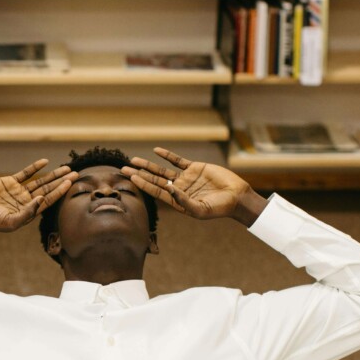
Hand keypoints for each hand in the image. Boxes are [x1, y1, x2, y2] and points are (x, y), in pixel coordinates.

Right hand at [0, 159, 77, 237]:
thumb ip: (28, 212)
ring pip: (40, 181)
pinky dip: (35, 167)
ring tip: (66, 168)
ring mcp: (18, 191)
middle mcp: (26, 201)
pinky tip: (45, 162)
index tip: (70, 183)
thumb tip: (42, 199)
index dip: (60, 191)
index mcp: (29, 212)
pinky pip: (25, 173)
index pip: (49, 200)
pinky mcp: (10, 182)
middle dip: (61, 181)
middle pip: (48, 189)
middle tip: (75, 174)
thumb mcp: (11, 221)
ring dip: (53, 174)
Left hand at [120, 148, 267, 226]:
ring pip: (162, 170)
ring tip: (134, 160)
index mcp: (176, 201)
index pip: (155, 191)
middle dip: (139, 174)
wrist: (236, 197)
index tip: (131, 178)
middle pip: (154, 179)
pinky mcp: (195, 168)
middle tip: (123, 169)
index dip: (143, 184)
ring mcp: (185, 178)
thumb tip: (168, 189)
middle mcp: (177, 189)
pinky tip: (156, 151)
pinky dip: (167, 155)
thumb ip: (183, 201)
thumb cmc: (219, 208)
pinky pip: (177, 160)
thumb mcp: (200, 209)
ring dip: (148, 165)